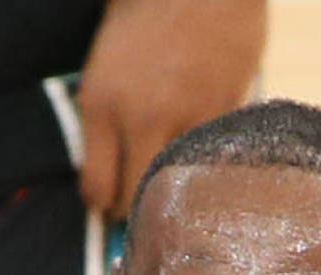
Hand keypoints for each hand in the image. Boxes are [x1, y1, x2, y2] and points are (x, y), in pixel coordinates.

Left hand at [76, 0, 265, 218]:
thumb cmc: (143, 13)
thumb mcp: (103, 66)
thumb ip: (102, 121)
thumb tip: (109, 172)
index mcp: (101, 103)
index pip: (96, 188)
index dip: (102, 205)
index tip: (109, 205)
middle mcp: (142, 118)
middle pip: (135, 199)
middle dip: (135, 208)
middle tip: (141, 201)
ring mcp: (187, 117)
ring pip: (177, 185)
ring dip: (174, 186)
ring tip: (174, 176)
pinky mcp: (224, 111)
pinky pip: (209, 157)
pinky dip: (205, 160)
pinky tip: (202, 149)